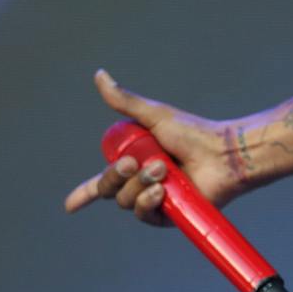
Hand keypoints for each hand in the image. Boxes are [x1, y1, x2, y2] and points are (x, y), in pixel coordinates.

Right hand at [63, 69, 243, 226]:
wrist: (222, 153)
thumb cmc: (194, 132)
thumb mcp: (155, 116)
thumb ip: (125, 102)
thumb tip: (100, 75)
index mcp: (135, 164)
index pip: (103, 182)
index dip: (84, 194)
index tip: (70, 206)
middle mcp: (141, 184)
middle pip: (109, 189)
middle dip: (117, 175)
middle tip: (137, 161)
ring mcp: (154, 200)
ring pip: (125, 200)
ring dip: (140, 183)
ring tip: (163, 170)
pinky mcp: (168, 216)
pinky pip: (144, 214)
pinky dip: (148, 202)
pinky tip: (162, 191)